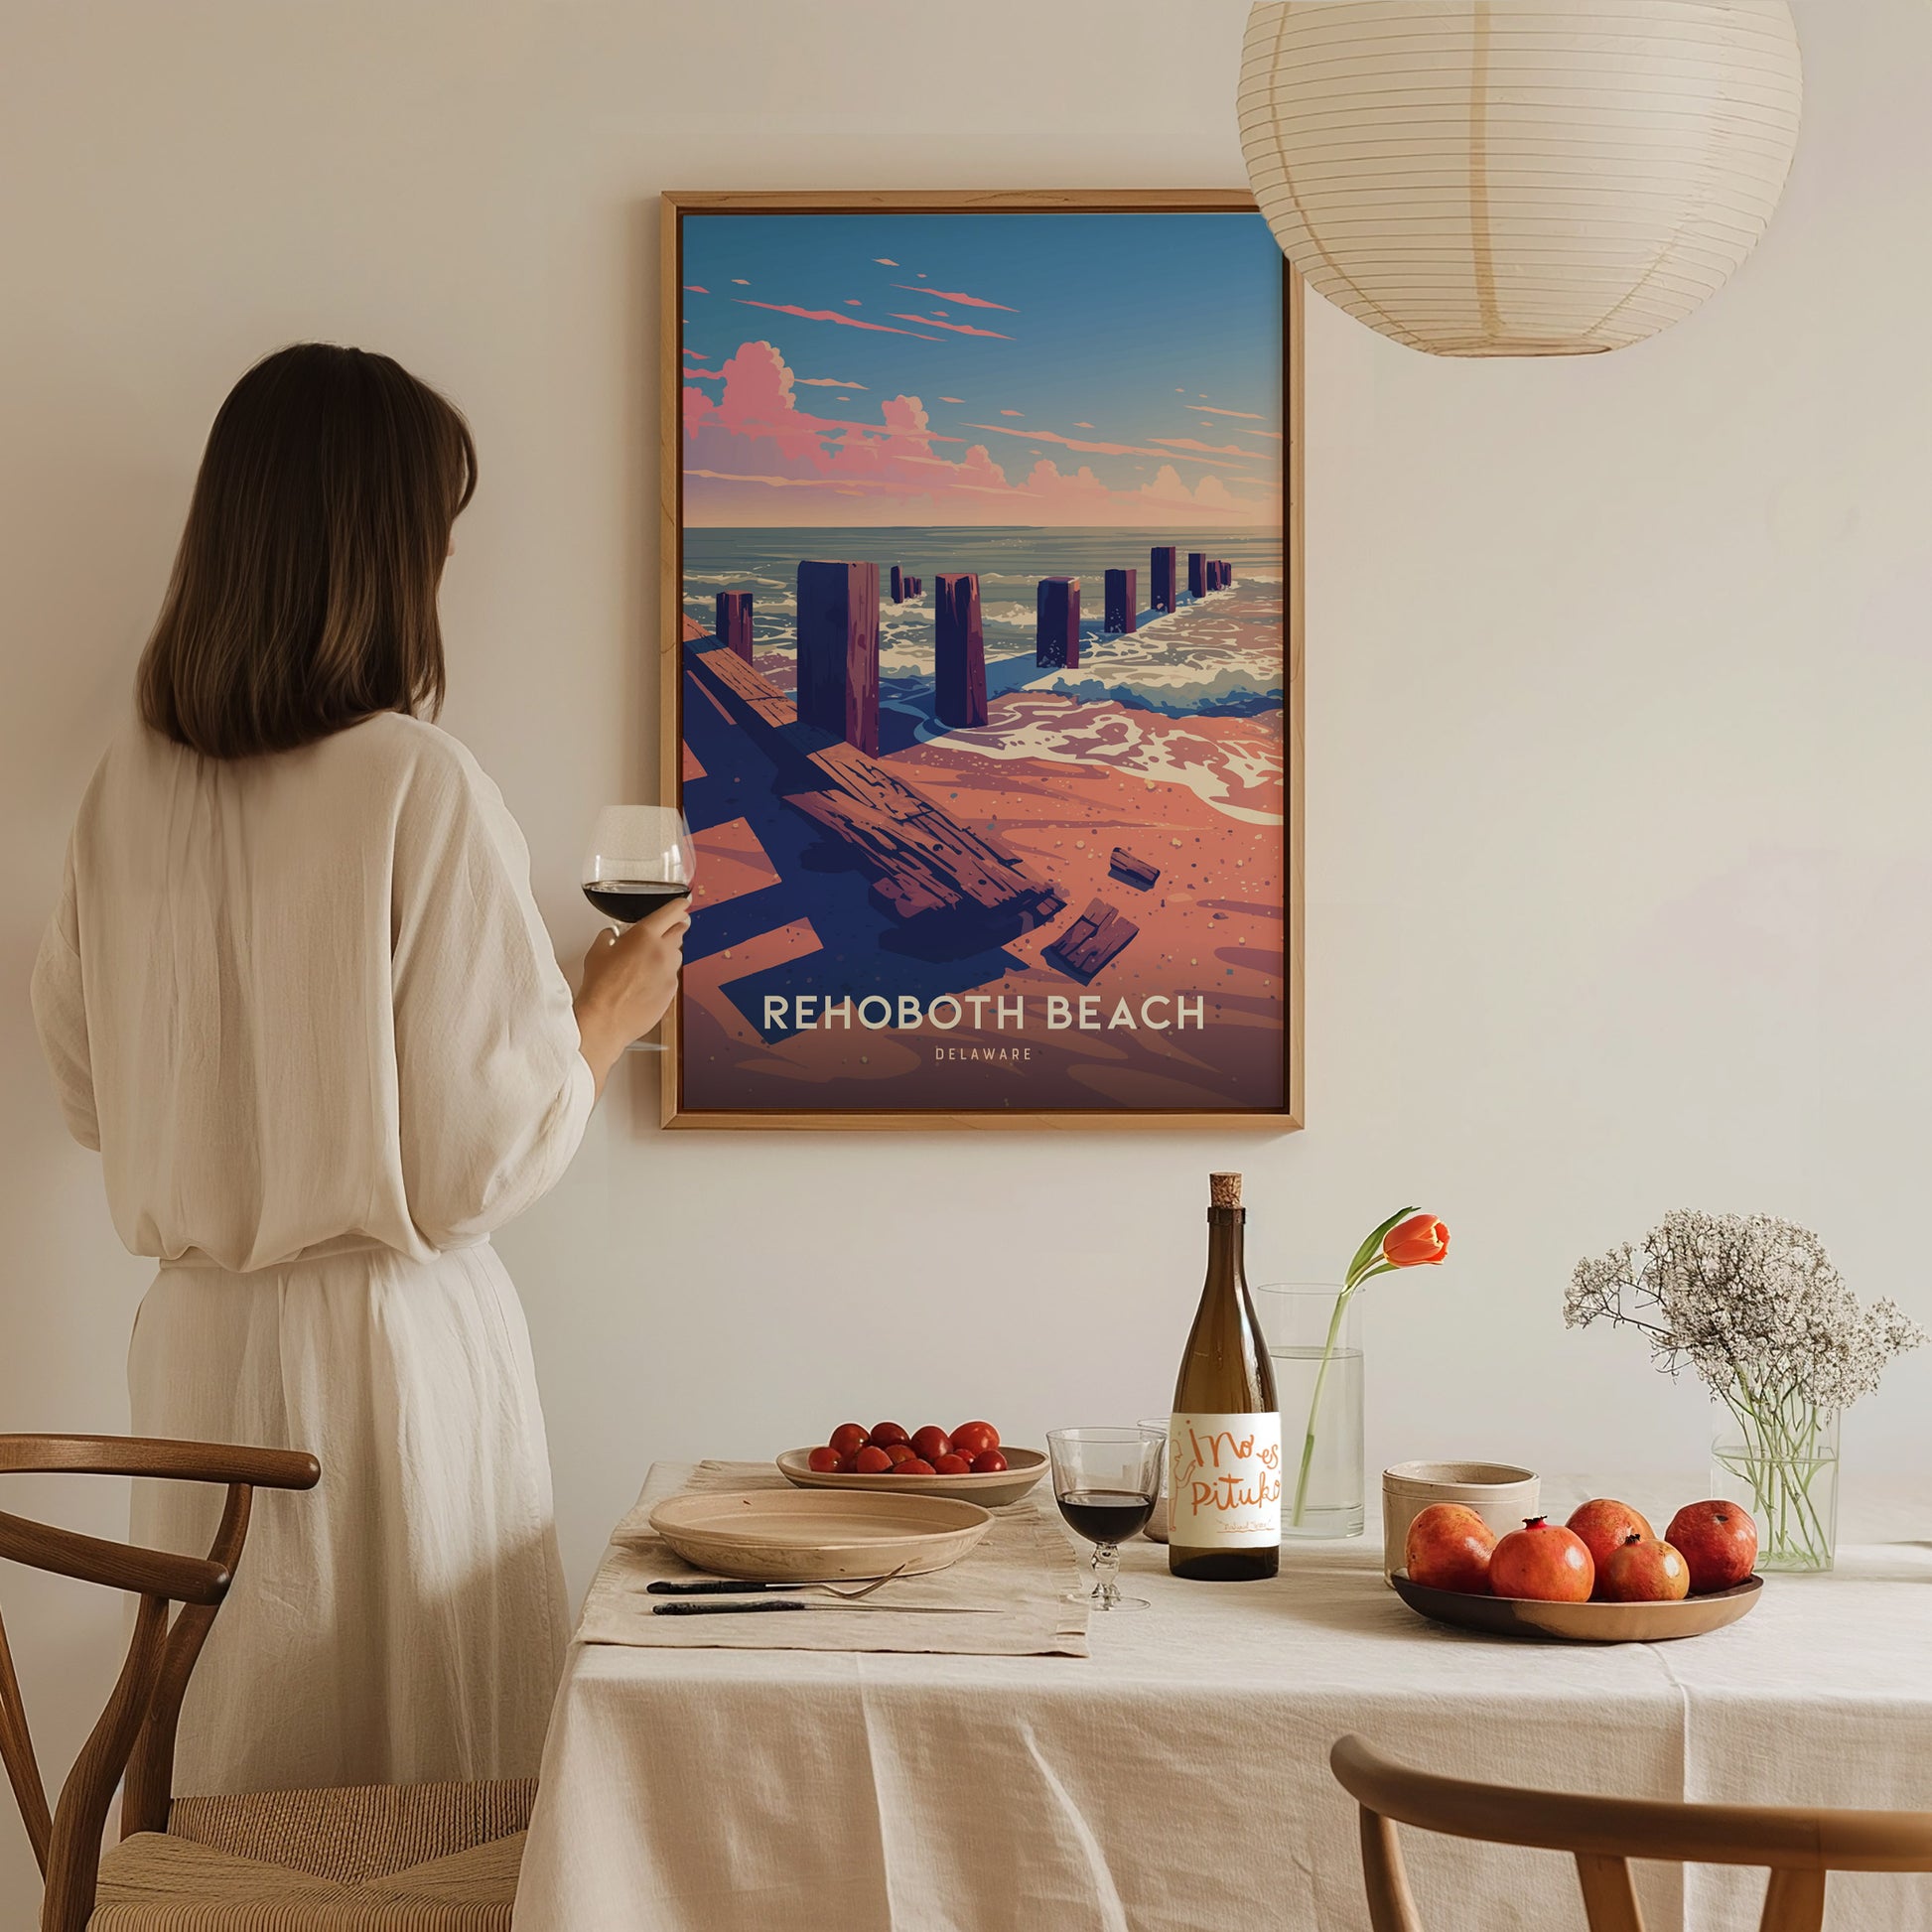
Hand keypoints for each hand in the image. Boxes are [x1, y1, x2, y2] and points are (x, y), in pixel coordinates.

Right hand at [574, 896, 690, 1094]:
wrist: (605, 1019)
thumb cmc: (600, 987)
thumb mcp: (597, 951)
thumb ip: (609, 937)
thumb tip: (612, 935)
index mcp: (645, 935)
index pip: (671, 912)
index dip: (679, 905)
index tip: (683, 903)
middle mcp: (663, 951)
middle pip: (680, 931)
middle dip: (674, 928)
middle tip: (666, 930)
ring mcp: (670, 973)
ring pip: (677, 955)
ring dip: (667, 953)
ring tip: (647, 962)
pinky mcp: (672, 991)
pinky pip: (672, 976)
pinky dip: (663, 975)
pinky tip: (646, 982)